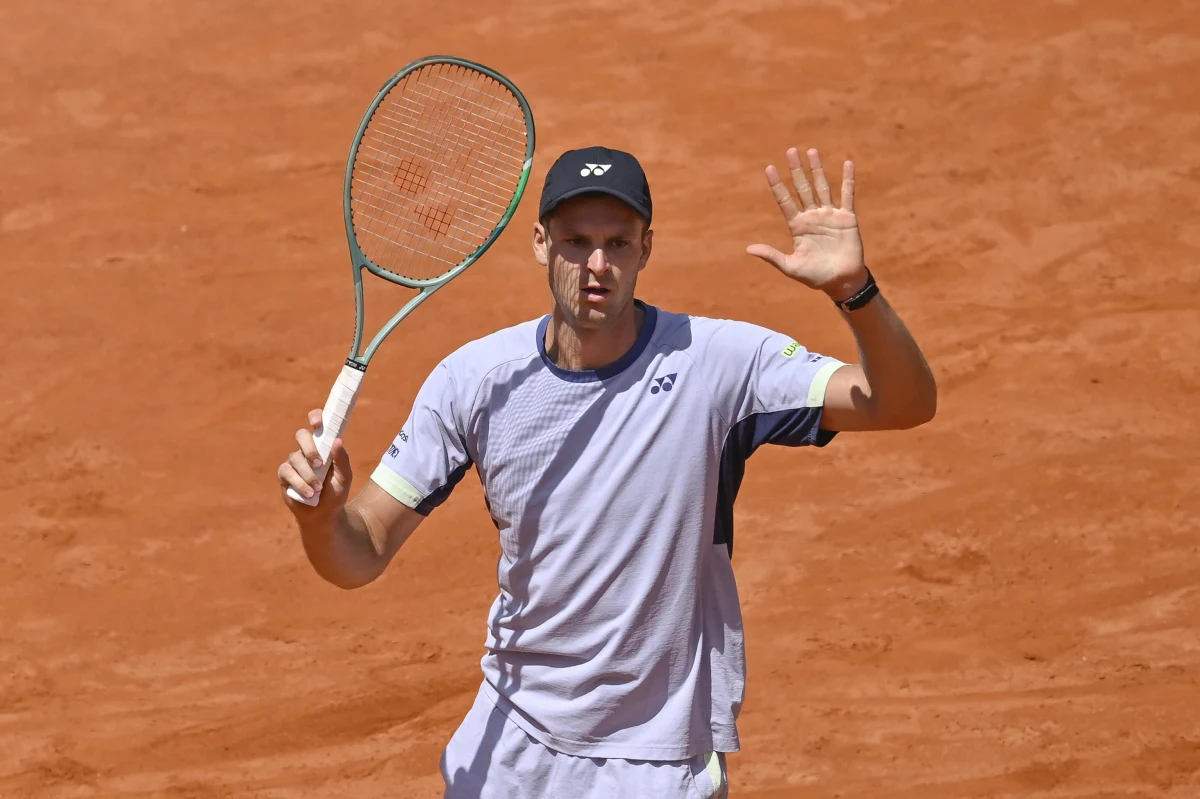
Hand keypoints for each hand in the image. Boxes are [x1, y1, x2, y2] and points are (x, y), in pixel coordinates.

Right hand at [278, 408, 353, 517]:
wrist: (324, 515)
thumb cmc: (336, 493)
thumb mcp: (345, 478)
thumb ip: (342, 460)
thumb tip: (337, 441)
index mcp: (324, 446)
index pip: (317, 424)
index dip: (315, 417)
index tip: (317, 422)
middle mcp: (307, 450)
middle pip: (301, 435)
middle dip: (309, 447)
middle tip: (319, 464)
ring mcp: (294, 462)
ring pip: (295, 457)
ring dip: (308, 474)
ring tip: (318, 489)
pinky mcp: (285, 475)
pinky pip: (287, 472)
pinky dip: (299, 483)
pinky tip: (309, 494)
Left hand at [746, 147, 867, 300]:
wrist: (840, 282)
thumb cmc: (815, 276)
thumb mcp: (790, 267)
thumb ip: (772, 256)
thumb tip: (748, 249)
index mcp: (797, 226)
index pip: (784, 200)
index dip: (777, 184)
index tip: (768, 168)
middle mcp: (812, 216)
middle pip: (802, 188)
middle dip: (796, 170)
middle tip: (790, 150)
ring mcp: (830, 215)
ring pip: (822, 187)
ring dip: (817, 169)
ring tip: (811, 151)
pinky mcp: (847, 218)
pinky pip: (847, 195)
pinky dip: (848, 180)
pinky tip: (847, 164)